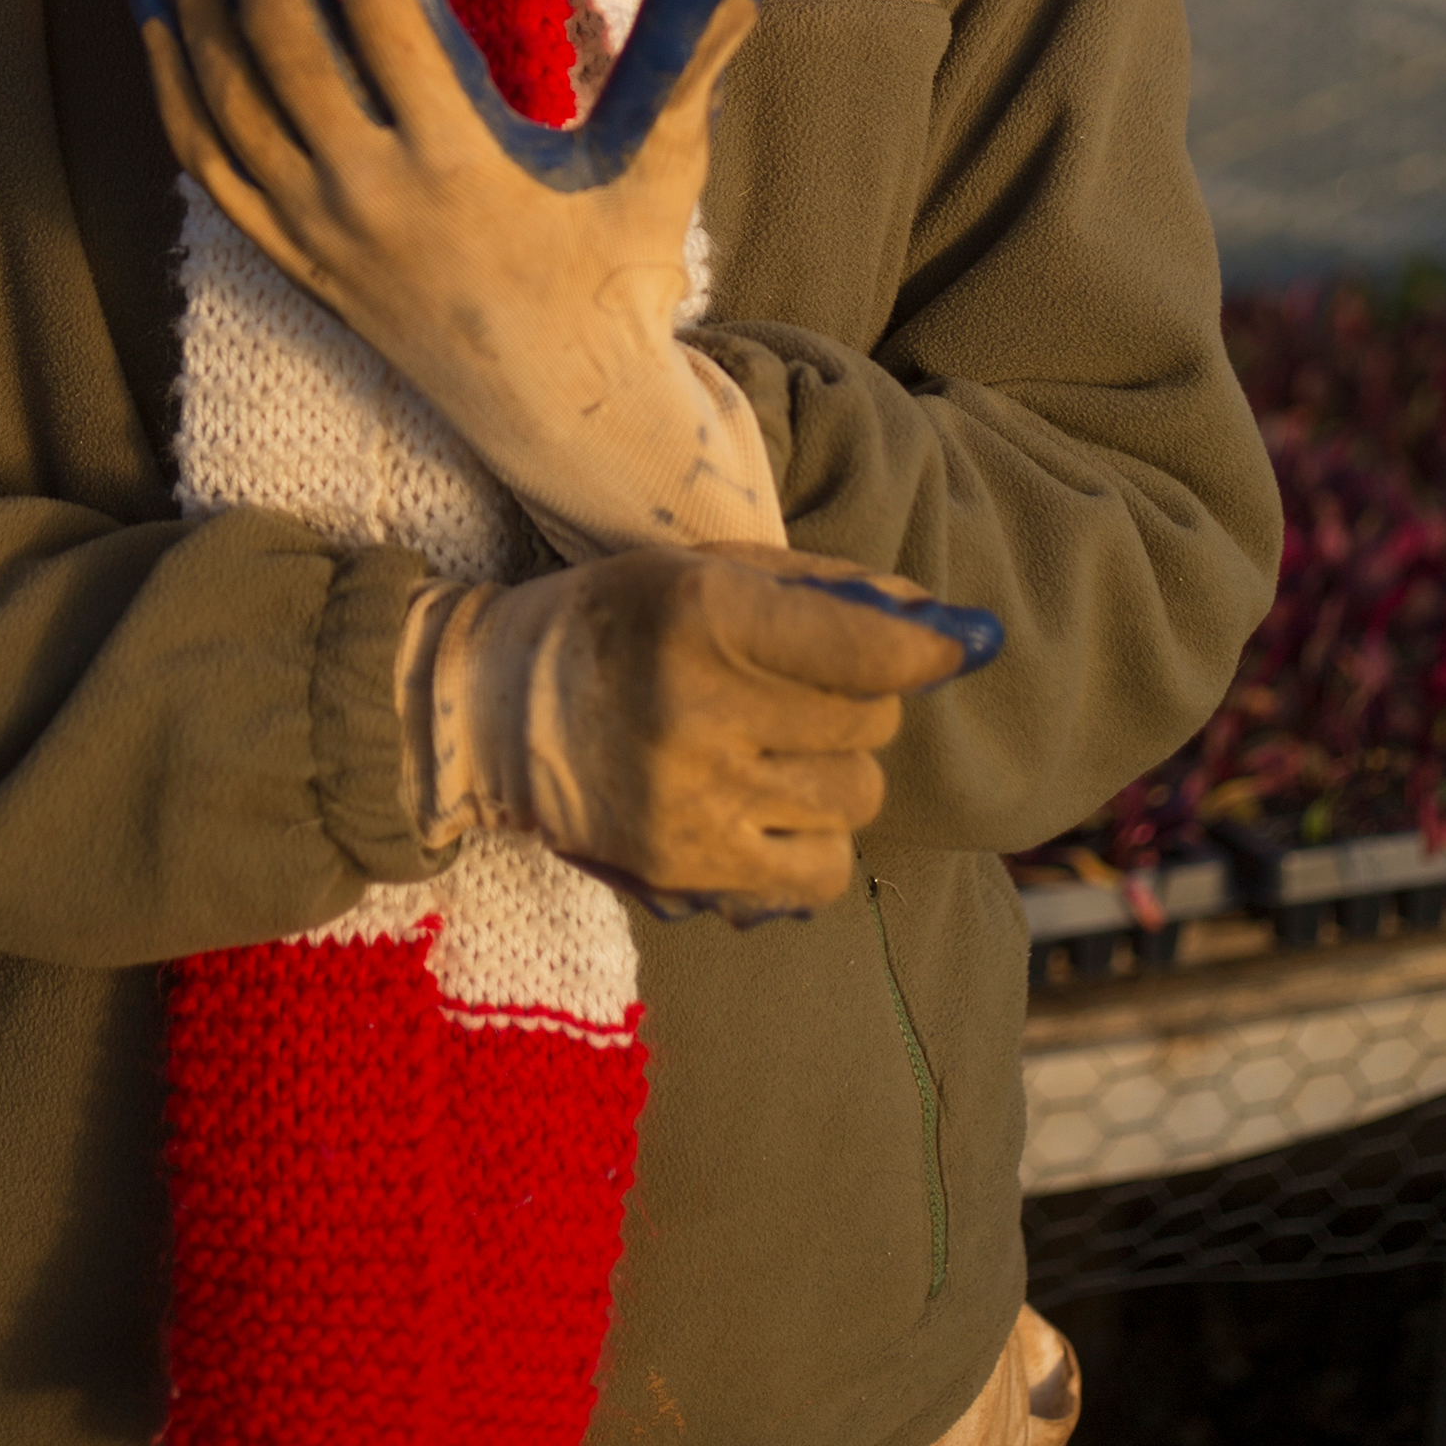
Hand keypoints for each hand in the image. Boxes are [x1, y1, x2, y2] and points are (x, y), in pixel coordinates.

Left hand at [133, 0, 776, 550]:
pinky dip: (169, 67)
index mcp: (460, 161)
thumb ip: (690, 42)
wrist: (563, 416)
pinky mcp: (289, 254)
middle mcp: (370, 195)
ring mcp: (317, 230)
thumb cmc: (618, 273)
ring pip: (228, 83)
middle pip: (283, 28)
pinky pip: (204, 153)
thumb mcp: (665, 159)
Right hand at [400, 540, 1002, 919]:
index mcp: (702, 617)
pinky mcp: (687, 876)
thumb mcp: (707, 569)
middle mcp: (697, 713)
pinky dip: (812, 842)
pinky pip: (823, 875)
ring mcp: (692, 805)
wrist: (490, 711)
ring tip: (768, 748)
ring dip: (833, 770)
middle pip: (870, 723)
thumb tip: (949, 626)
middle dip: (856, 700)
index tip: (955, 644)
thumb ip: (831, 592)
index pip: (868, 650)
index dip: (927, 648)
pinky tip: (764, 808)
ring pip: (856, 798)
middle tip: (794, 689)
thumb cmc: (616, 621)